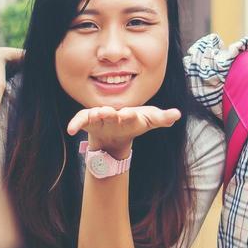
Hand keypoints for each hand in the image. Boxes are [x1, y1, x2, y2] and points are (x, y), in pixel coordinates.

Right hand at [66, 106, 180, 159]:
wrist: (116, 135)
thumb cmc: (134, 123)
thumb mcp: (149, 121)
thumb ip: (162, 118)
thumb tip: (177, 114)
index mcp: (128, 113)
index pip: (129, 113)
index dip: (129, 114)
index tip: (130, 115)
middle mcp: (113, 113)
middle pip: (110, 112)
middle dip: (109, 113)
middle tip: (107, 113)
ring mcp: (99, 116)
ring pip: (94, 114)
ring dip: (93, 115)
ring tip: (92, 116)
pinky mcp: (88, 122)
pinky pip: (79, 121)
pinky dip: (74, 124)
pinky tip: (70, 131)